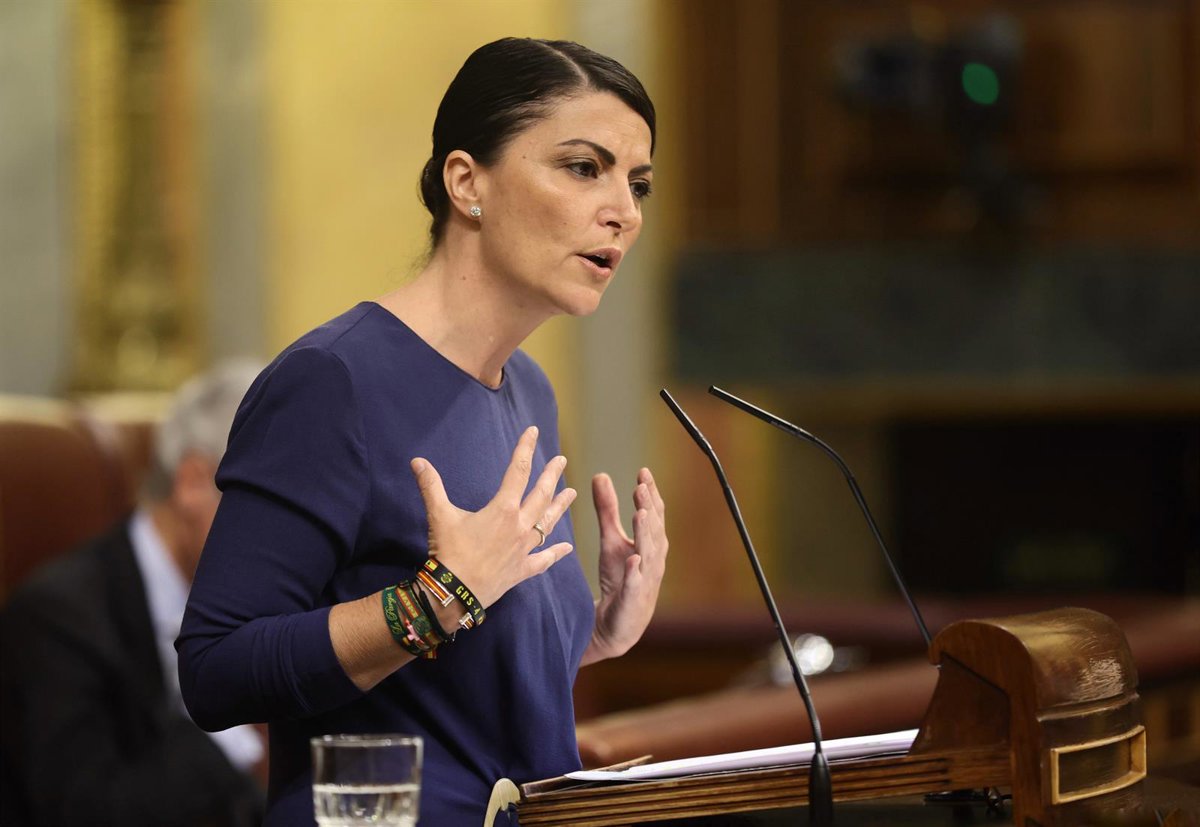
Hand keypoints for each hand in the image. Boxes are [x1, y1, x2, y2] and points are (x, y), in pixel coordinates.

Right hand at [410, 426, 576, 607]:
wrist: (454, 593)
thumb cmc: (448, 552)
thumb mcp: (439, 515)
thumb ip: (431, 486)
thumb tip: (416, 461)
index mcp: (502, 509)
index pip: (518, 471)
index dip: (525, 448)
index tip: (533, 432)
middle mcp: (518, 526)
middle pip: (541, 494)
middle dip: (552, 475)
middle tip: (561, 460)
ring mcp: (523, 549)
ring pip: (547, 523)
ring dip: (560, 507)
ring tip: (572, 493)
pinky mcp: (522, 570)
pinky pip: (543, 560)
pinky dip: (556, 553)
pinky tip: (567, 548)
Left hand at [583, 468, 668, 664]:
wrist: (618, 624)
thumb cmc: (620, 578)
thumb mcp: (610, 540)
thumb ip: (608, 510)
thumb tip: (601, 475)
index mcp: (650, 543)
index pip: (653, 514)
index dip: (650, 493)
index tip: (643, 472)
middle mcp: (653, 559)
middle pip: (653, 529)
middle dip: (649, 507)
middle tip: (642, 486)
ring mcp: (645, 580)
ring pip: (648, 554)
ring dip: (645, 534)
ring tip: (641, 513)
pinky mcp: (633, 599)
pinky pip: (635, 585)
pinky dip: (635, 572)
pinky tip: (633, 559)